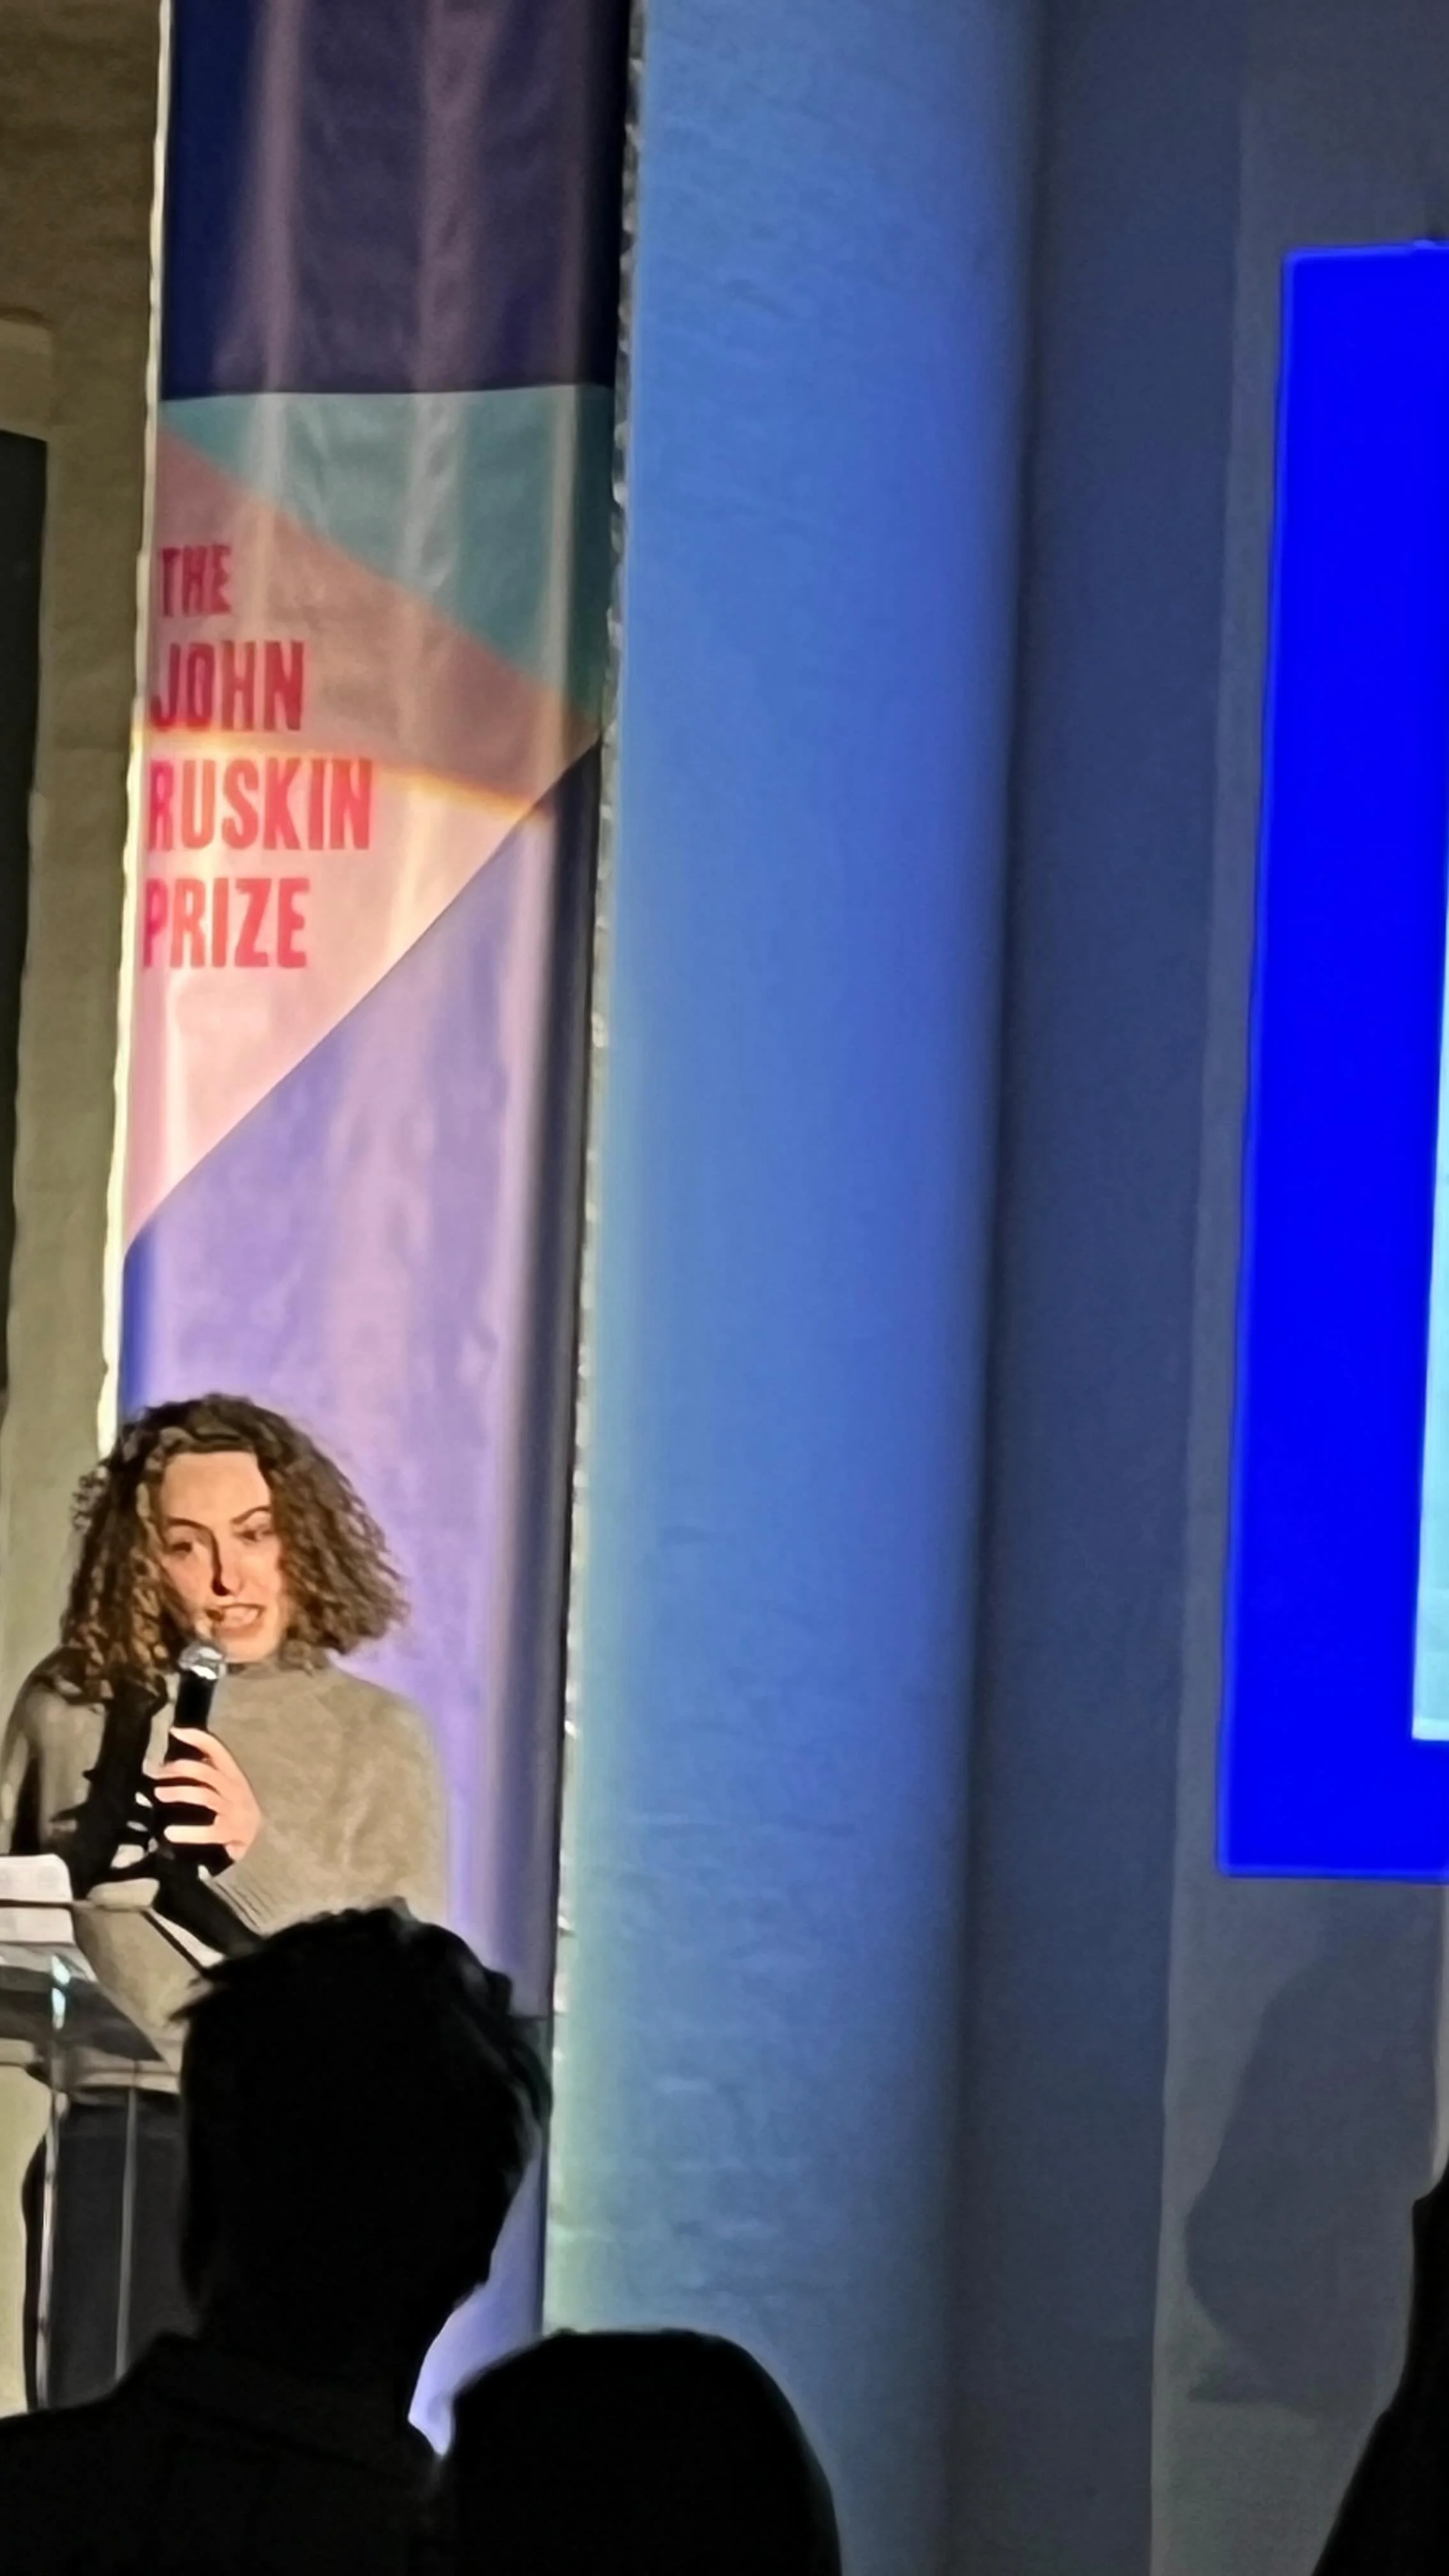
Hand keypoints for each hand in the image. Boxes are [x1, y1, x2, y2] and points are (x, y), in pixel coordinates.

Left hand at [154, 1728, 261, 1863]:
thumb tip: (171, 1764)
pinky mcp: (231, 1833)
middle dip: (179, 1769)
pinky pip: (209, 1831)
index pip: (217, 1750)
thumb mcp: (227, 1787)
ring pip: (204, 1796)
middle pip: (206, 1772)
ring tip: (158, 1794)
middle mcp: (235, 1789)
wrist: (261, 1843)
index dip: (197, 1738)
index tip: (175, 1731)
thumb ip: (208, 1773)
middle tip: (156, 1774)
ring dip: (179, 1793)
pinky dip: (188, 1832)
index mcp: (233, 1775)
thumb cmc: (234, 1810)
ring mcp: (234, 1811)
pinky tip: (170, 1833)